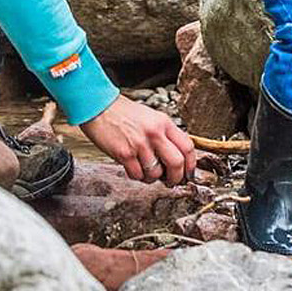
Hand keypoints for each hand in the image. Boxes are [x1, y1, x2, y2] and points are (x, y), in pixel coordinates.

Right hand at [79, 95, 195, 185]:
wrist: (100, 108)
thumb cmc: (125, 114)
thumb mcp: (152, 118)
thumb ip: (165, 135)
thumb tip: (177, 158)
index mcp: (165, 123)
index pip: (188, 147)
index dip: (191, 164)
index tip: (189, 173)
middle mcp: (155, 133)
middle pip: (177, 163)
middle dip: (176, 178)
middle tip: (172, 182)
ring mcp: (139, 144)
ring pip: (156, 173)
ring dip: (153, 178)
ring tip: (147, 173)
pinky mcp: (124, 153)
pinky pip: (137, 174)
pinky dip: (138, 176)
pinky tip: (134, 169)